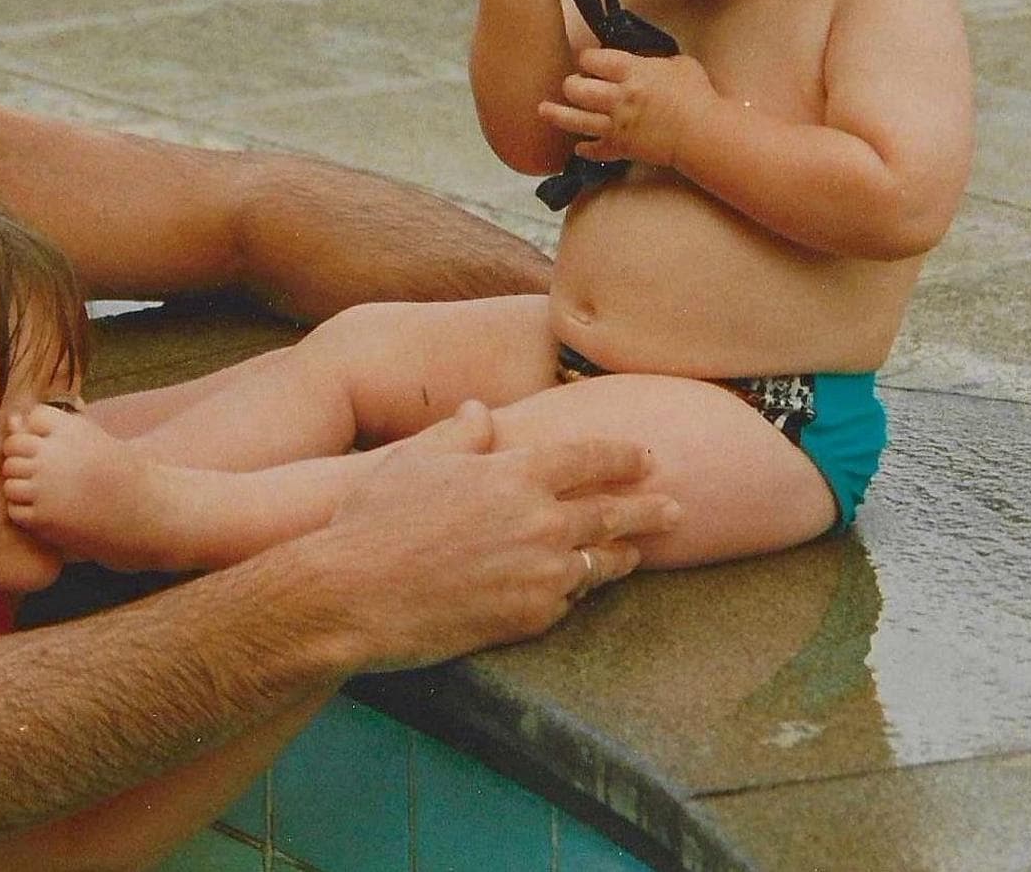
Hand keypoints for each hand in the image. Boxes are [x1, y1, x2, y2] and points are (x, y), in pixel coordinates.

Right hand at [315, 403, 679, 670]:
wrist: (354, 595)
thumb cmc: (375, 520)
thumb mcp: (413, 460)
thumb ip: (457, 434)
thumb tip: (480, 412)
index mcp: (516, 474)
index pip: (589, 458)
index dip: (622, 456)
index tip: (646, 457)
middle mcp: (541, 522)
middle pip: (613, 514)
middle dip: (650, 509)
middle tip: (675, 509)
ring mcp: (541, 574)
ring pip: (599, 563)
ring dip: (622, 556)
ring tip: (637, 554)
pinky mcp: (530, 618)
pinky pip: (566, 602)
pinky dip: (573, 592)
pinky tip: (579, 589)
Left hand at [540, 46, 719, 166]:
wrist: (702, 133)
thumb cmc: (697, 95)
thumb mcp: (678, 65)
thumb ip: (655, 60)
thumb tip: (644, 60)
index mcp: (632, 72)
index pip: (592, 60)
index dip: (586, 59)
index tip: (586, 60)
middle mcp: (617, 97)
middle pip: (576, 88)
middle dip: (570, 85)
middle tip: (573, 85)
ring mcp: (615, 124)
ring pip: (574, 119)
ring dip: (556, 114)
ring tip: (543, 110)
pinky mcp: (620, 147)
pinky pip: (593, 150)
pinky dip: (584, 148)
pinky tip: (578, 146)